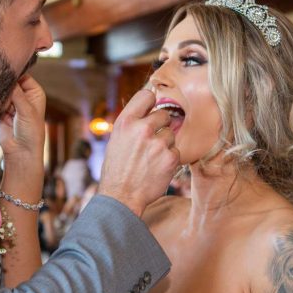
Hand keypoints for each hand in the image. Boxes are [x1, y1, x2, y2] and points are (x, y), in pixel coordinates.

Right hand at [0, 76, 45, 167]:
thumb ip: (16, 92)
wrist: (20, 152)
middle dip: (3, 83)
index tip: (3, 68)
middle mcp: (23, 95)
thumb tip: (6, 76)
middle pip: (10, 82)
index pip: (23, 75)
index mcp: (34, 92)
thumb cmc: (31, 132)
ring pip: (0, 91)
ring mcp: (10, 102)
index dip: (13, 72)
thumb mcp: (26, 110)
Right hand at [97, 89, 179, 216]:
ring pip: (171, 134)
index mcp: (126, 122)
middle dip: (160, 126)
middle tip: (150, 142)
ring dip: (165, 144)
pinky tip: (156, 168)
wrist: (121, 196)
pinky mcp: (170, 158)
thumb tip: (151, 108)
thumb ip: (133, 123)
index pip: (147, 96)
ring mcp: (158, 143)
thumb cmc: (118, 168)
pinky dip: (169, 159)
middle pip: (164, 114)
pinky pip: (176, 151)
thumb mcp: (117, 139)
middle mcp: (142, 129)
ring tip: (150, 158)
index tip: (150, 111)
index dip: (151, 103)